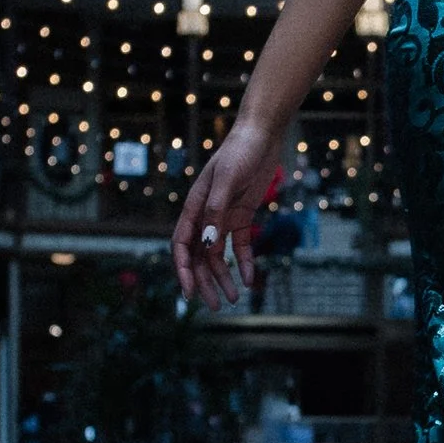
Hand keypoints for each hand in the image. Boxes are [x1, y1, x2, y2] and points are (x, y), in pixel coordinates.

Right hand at [172, 122, 280, 307]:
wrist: (261, 135)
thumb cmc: (239, 152)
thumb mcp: (227, 180)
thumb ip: (216, 212)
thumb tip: (208, 245)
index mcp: (194, 207)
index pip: (181, 245)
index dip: (183, 270)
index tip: (190, 293)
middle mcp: (205, 215)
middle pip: (199, 256)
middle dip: (205, 282)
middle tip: (215, 307)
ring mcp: (223, 217)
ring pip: (218, 255)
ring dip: (223, 277)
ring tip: (233, 299)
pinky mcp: (242, 216)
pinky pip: (239, 246)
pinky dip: (243, 262)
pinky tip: (249, 278)